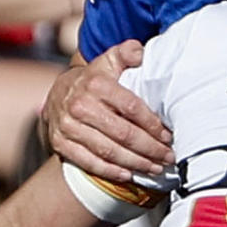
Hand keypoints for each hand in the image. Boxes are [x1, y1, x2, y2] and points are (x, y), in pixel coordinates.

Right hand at [41, 42, 171, 185]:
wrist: (58, 94)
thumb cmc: (92, 80)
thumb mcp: (108, 61)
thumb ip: (126, 53)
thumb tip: (140, 52)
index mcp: (96, 84)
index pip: (131, 108)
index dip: (152, 124)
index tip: (168, 136)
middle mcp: (80, 105)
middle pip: (123, 134)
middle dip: (149, 149)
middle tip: (167, 157)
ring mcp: (68, 126)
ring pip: (109, 151)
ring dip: (136, 163)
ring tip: (155, 168)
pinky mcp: (60, 143)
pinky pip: (89, 162)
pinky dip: (111, 171)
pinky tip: (129, 174)